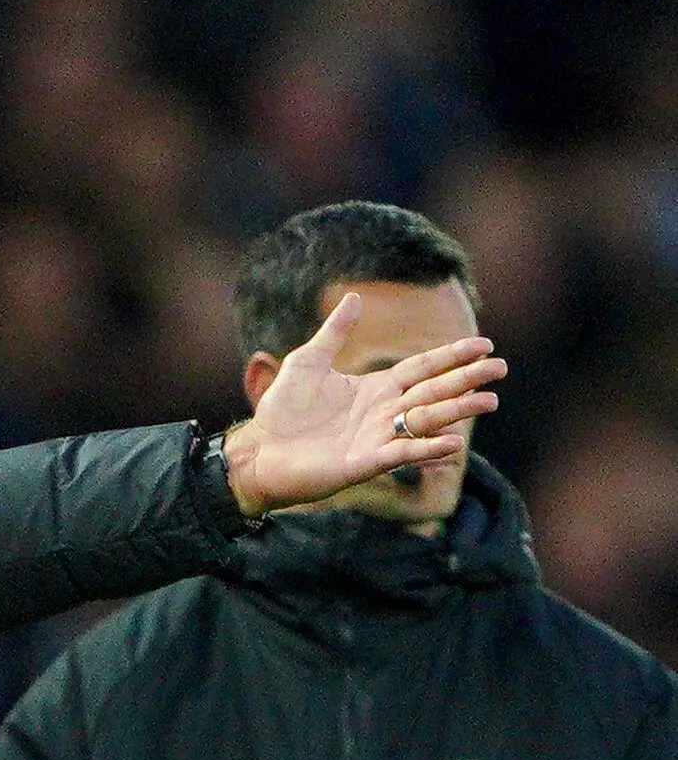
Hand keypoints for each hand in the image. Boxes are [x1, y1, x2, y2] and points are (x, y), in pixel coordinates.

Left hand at [219, 291, 502, 517]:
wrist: (258, 451)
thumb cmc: (281, 411)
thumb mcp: (307, 362)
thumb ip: (334, 332)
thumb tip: (354, 296)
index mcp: (375, 388)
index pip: (423, 368)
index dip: (452, 357)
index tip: (485, 344)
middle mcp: (383, 413)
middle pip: (434, 391)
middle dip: (467, 380)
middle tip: (501, 369)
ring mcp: (377, 438)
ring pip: (425, 421)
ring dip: (457, 411)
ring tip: (490, 400)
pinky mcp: (365, 463)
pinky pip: (402, 454)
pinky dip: (425, 448)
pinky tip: (452, 443)